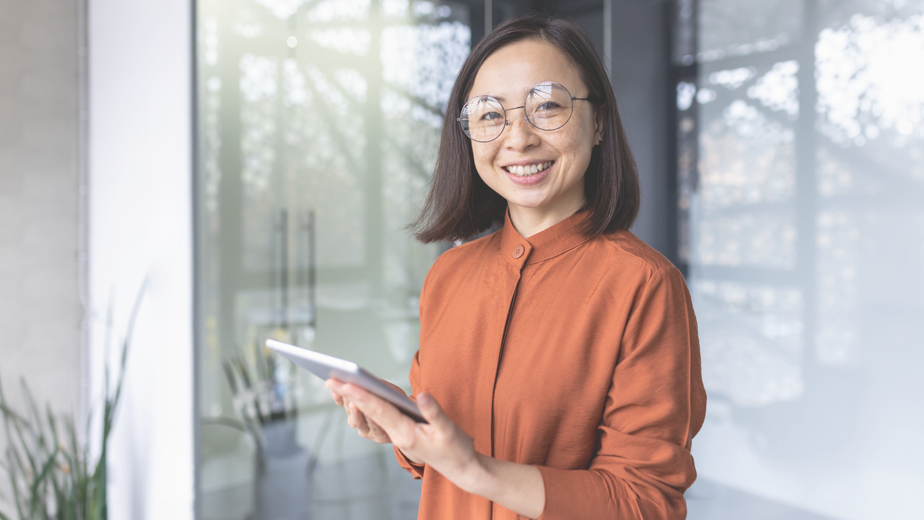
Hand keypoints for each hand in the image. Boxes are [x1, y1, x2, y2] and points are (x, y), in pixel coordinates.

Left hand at [334, 384, 480, 489]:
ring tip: (336, 385)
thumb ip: (434, 412)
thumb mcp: (449, 429)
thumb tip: (421, 396)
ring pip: (369, 417)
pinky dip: (363, 406)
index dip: (363, 397)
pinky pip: (375, 418)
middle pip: (369, 413)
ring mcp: (395, 436)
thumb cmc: (455, 448)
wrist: (458, 466)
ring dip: (352, 401)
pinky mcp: (397, 432)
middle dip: (349, 396)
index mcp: (406, 434)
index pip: (380, 411)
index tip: (346, 384)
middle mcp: (396, 435)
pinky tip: (353, 395)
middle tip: (330, 380)